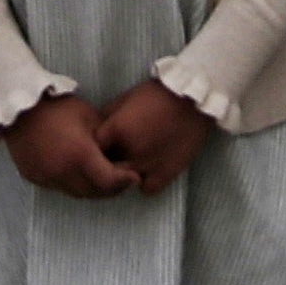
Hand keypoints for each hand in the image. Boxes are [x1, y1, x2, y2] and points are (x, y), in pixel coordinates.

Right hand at [1, 90, 137, 199]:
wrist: (18, 106)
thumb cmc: (58, 106)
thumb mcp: (90, 117)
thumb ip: (107, 140)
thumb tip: (121, 154)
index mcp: (80, 156)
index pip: (109, 181)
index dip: (124, 181)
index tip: (133, 176)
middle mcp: (62, 172)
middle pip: (94, 192)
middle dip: (110, 188)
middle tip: (120, 179)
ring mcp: (46, 177)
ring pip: (75, 193)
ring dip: (90, 188)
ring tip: (98, 176)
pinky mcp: (33, 177)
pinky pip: (57, 187)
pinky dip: (70, 183)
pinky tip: (74, 171)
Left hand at [94, 76, 216, 192]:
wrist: (193, 99)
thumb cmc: (158, 95)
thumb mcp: (126, 98)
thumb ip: (107, 116)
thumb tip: (93, 129)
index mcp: (116, 129)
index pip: (91, 148)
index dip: (93, 148)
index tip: (100, 145)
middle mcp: (129, 150)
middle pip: (104, 168)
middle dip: (106, 163)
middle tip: (114, 155)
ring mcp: (148, 164)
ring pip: (123, 182)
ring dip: (124, 175)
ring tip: (132, 163)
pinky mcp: (166, 173)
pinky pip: (146, 189)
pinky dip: (145, 182)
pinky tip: (148, 171)